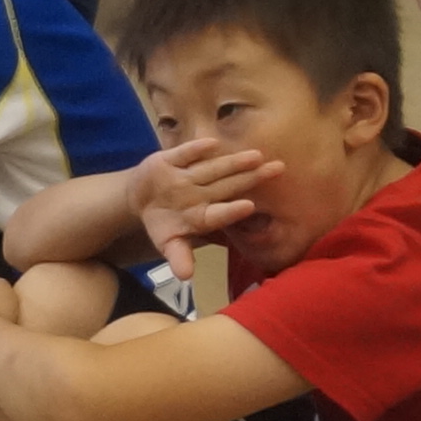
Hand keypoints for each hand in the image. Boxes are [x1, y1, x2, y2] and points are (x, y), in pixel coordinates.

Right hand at [134, 136, 275, 267]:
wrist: (142, 199)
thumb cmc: (163, 223)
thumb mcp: (167, 243)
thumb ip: (178, 257)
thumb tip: (186, 277)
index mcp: (203, 216)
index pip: (221, 213)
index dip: (233, 211)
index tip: (249, 207)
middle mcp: (202, 194)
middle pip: (228, 185)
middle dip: (251, 177)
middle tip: (279, 169)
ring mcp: (188, 176)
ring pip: (214, 168)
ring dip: (234, 161)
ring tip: (257, 155)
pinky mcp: (172, 160)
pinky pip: (184, 154)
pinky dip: (196, 149)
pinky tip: (213, 143)